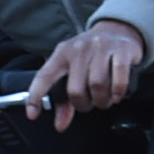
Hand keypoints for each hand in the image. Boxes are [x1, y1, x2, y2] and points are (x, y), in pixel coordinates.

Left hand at [25, 21, 145, 130]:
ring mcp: (100, 47)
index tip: (32, 114)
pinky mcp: (121, 49)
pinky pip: (119, 78)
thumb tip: (60, 124)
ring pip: (97, 84)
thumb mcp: (74, 70)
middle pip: (75, 88)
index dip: (36, 95)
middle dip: (83, 104)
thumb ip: (65, 100)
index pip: (44, 75)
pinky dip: (117, 92)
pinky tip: (117, 94)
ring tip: (104, 100)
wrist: (118, 29)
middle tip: (90, 104)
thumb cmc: (92, 55)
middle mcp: (79, 49)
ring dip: (101, 100)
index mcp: (62, 54)